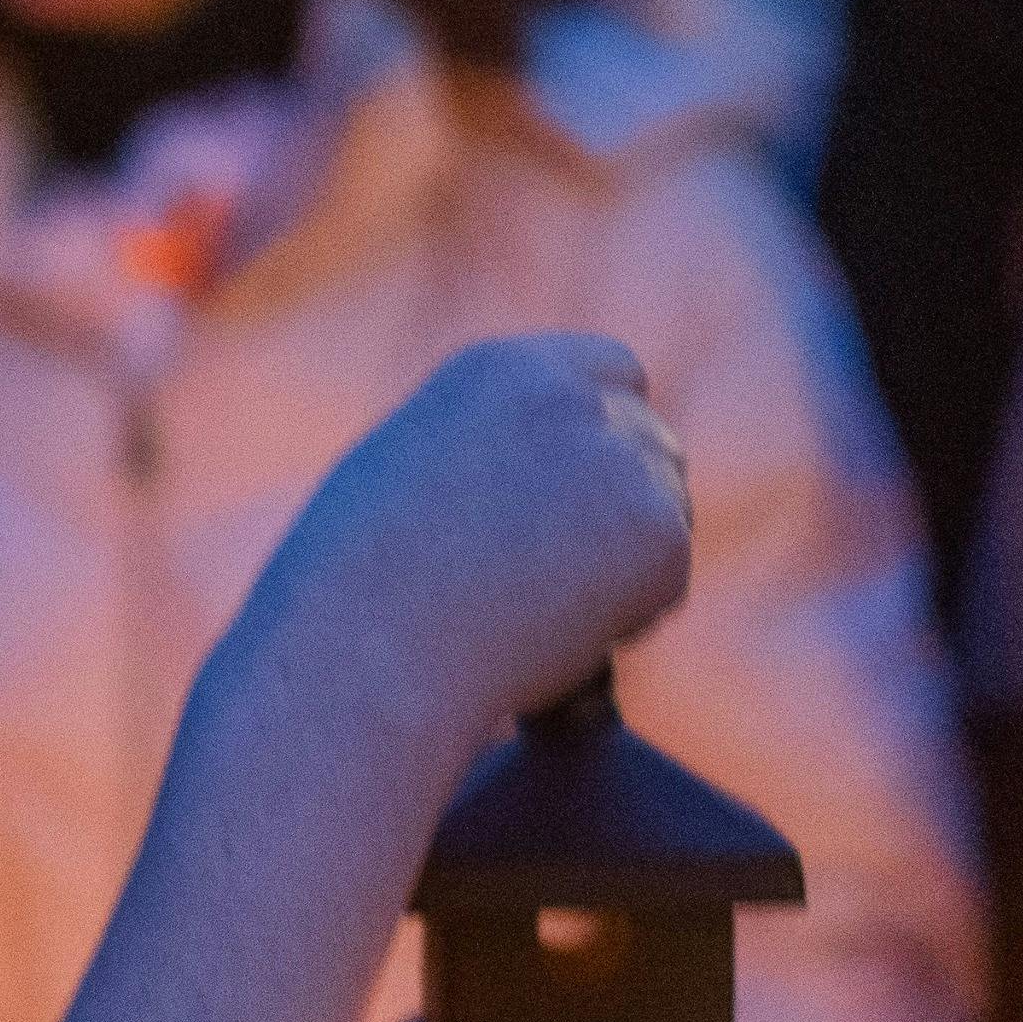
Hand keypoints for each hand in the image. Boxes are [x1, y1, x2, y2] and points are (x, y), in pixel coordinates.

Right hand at [250, 334, 691, 754]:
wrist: (364, 652)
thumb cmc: (353, 586)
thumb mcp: (405, 476)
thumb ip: (485, 449)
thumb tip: (540, 475)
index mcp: (501, 369)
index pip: (612, 370)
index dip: (607, 429)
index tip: (586, 490)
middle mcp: (568, 396)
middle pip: (651, 440)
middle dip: (627, 499)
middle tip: (569, 574)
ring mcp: (618, 459)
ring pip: (668, 509)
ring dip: (626, 559)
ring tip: (535, 610)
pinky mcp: (657, 533)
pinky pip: (669, 578)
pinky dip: (628, 614)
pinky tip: (552, 634)